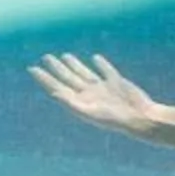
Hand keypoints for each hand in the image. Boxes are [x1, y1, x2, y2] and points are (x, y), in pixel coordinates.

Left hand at [31, 52, 162, 137]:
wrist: (141, 118)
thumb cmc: (116, 119)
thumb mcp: (91, 112)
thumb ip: (72, 103)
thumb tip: (54, 93)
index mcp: (80, 102)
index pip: (58, 87)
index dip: (44, 78)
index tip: (32, 68)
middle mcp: (89, 94)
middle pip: (68, 78)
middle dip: (57, 68)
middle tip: (46, 57)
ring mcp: (103, 88)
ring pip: (84, 73)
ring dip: (74, 65)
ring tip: (64, 56)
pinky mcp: (117, 83)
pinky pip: (106, 71)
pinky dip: (100, 64)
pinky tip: (95, 58)